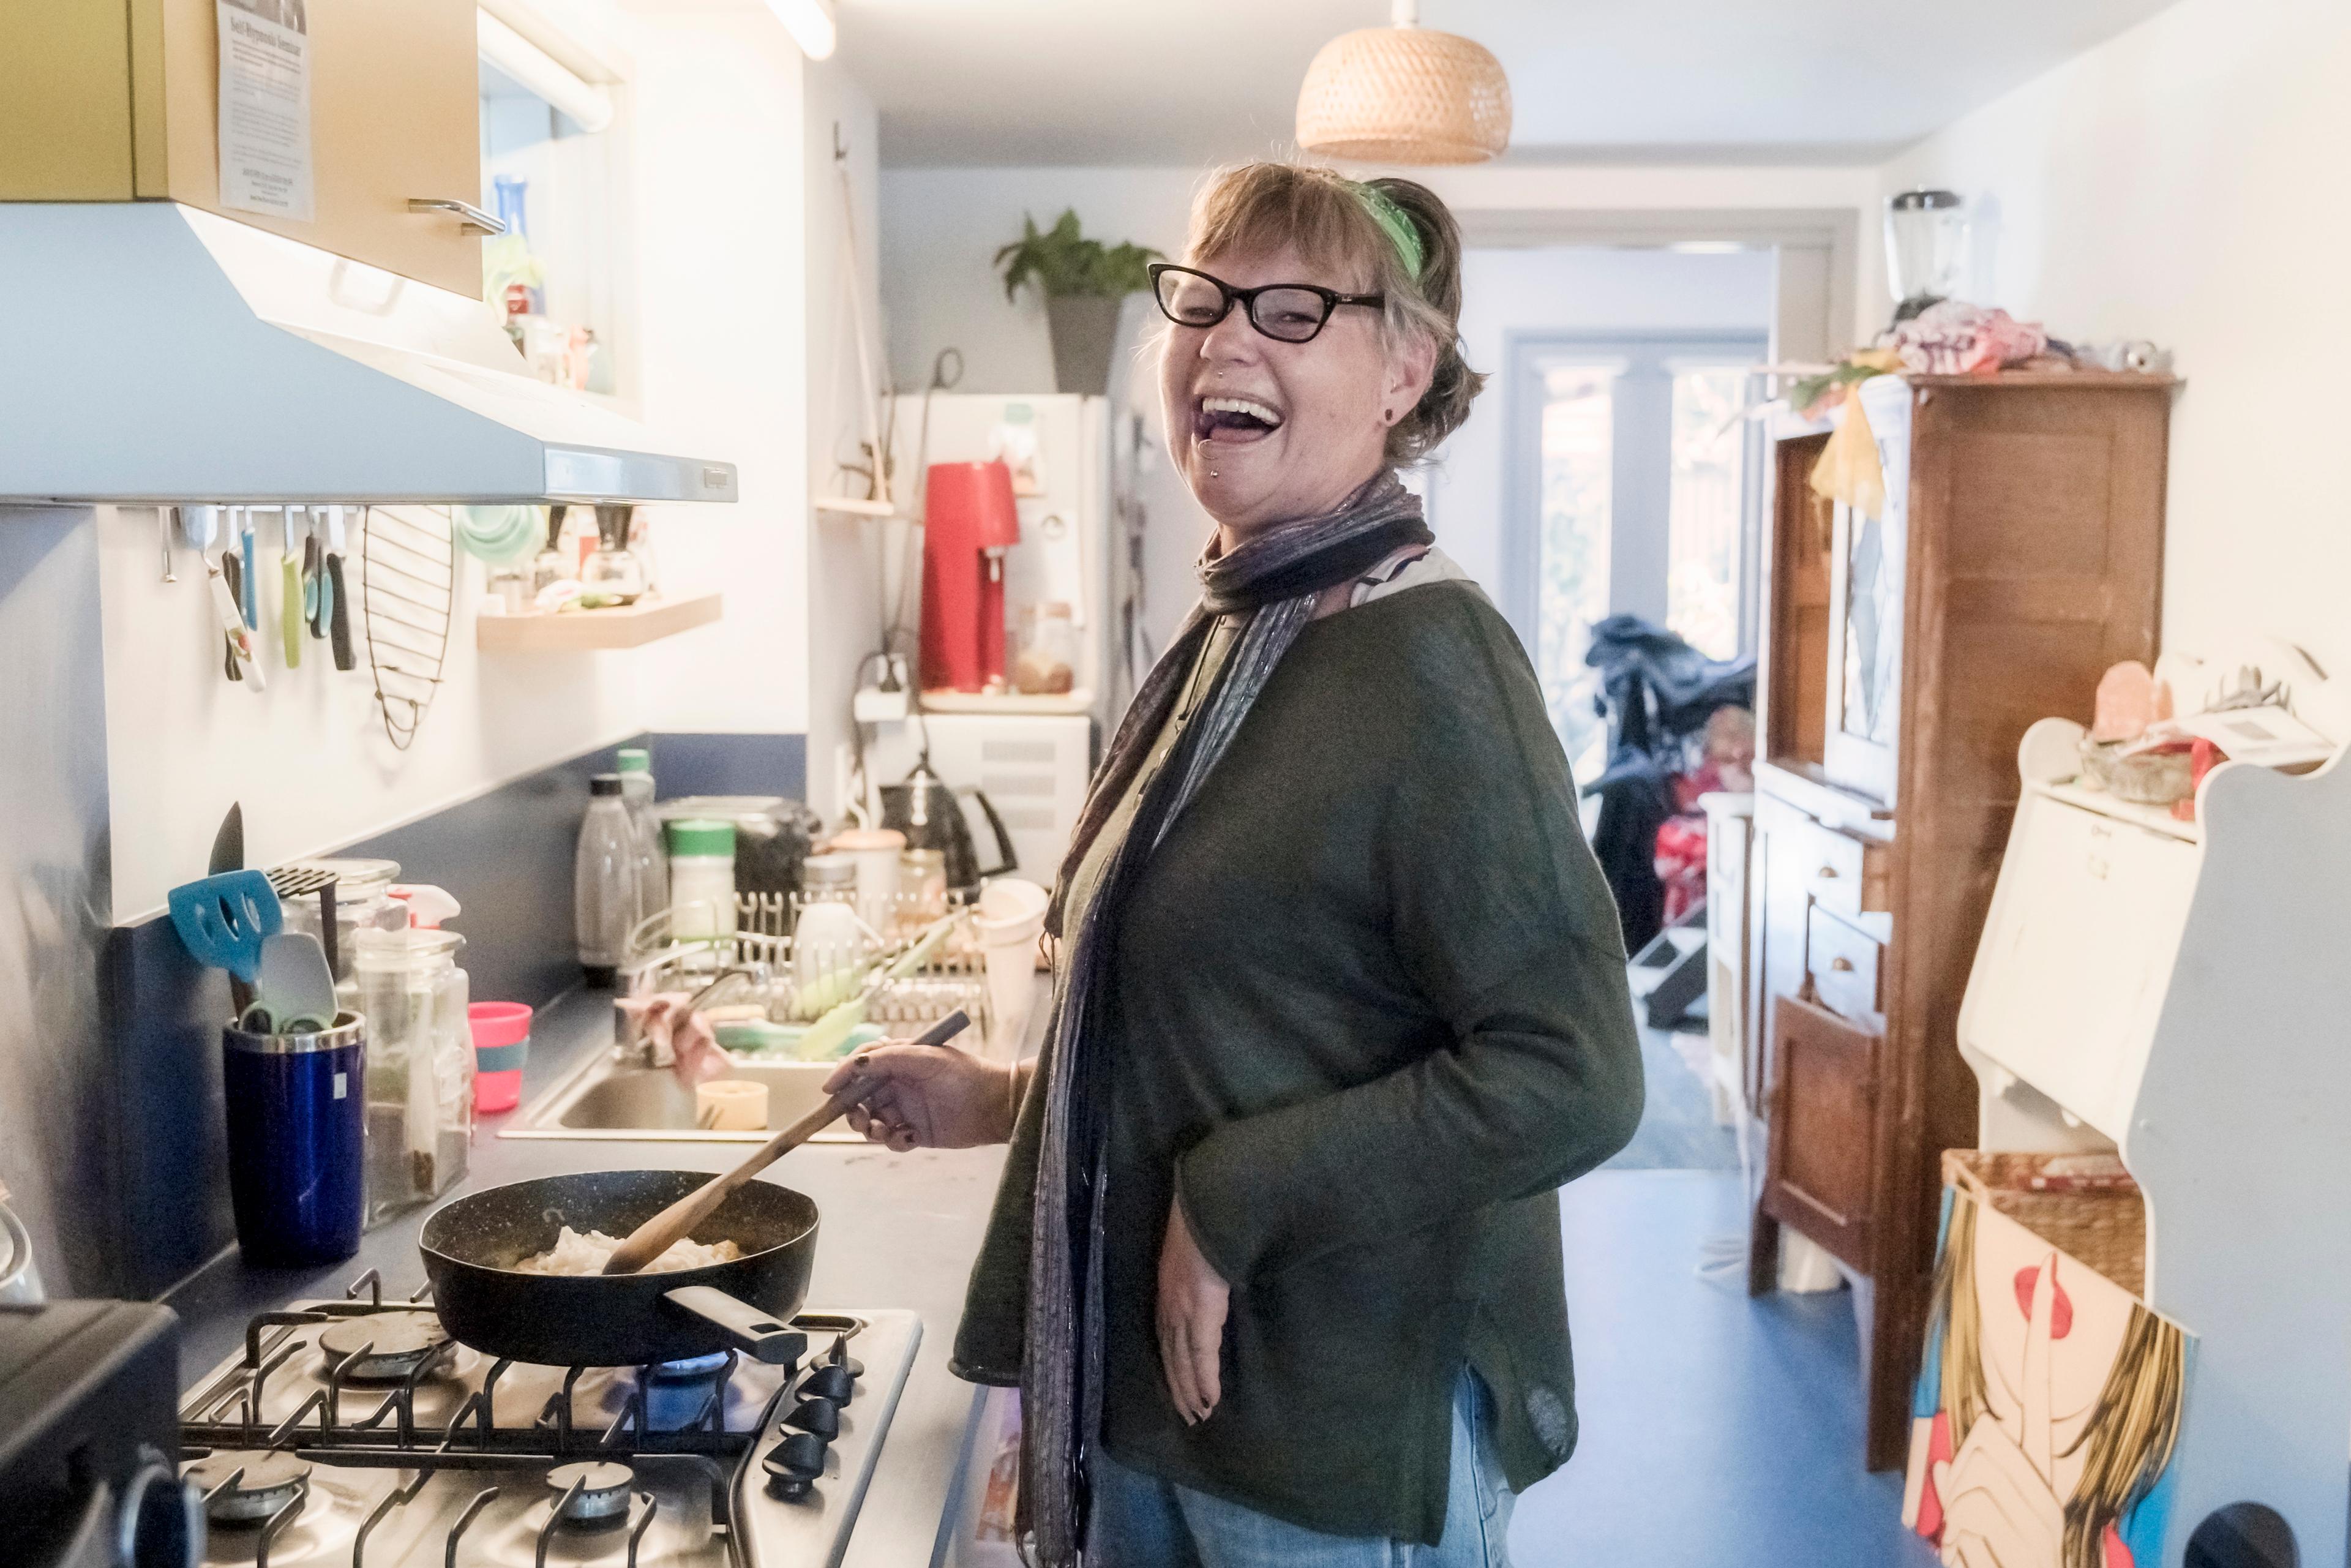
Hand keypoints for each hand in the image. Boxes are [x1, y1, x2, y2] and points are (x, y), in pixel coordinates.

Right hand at [820, 1039, 1017, 1150]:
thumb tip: (855, 1064)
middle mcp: (898, 1084)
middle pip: (860, 1098)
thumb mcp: (926, 1058)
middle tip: (862, 1120)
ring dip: (871, 1129)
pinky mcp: (915, 1131)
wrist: (994, 1105)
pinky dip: (893, 1141)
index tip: (830, 1090)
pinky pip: (891, 1140)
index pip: (861, 1066)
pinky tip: (909, 1137)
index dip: (843, 1076)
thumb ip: (888, 1058)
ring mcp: (906, 1109)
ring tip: (886, 1131)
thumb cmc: (964, 1074)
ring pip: (872, 1121)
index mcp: (899, 1061)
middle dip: (854, 1110)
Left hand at [1156, 1197, 1230, 1424]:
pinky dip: (1205, 1381)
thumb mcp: (1191, 1260)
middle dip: (1179, 1389)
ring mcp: (1182, 1313)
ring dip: (1191, 1392)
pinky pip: (1202, 1356)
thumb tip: (1209, 1292)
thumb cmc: (1202, 1230)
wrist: (1204, 1212)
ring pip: (1183, 1363)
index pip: (1166, 1342)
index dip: (1173, 1369)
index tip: (1180, 1391)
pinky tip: (1211, 1400)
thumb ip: (1196, 1279)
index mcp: (1167, 1295)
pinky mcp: (1200, 1314)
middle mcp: (1169, 1308)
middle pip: (1171, 1359)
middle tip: (1189, 1416)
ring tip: (1200, 1415)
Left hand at [1934, 1252, 2063, 1567]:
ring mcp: (2032, 1505)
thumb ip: (1968, 1480)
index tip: (2045, 1269)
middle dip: (1969, 1481)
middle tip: (1991, 1522)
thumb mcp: (2003, 1515)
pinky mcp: (2014, 1528)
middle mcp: (2044, 1477)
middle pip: (1981, 1440)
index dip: (2039, 1331)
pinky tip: (1987, 1557)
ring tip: (1993, 1543)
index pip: (2044, 1385)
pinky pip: (1964, 1514)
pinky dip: (1965, 1543)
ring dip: (1967, 1516)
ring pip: (1968, 1475)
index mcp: (2043, 1468)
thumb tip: (1949, 1462)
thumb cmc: (2019, 1557)